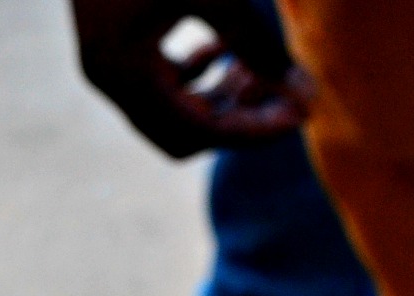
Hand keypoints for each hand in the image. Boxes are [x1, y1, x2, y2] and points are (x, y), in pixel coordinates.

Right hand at [70, 0, 312, 158]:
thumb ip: (255, 42)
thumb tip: (305, 93)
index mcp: (124, 72)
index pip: (202, 132)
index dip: (257, 129)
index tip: (301, 114)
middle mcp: (109, 80)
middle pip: (190, 135)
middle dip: (242, 119)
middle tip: (287, 96)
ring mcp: (107, 67)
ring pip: (177, 115)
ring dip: (224, 99)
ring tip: (264, 72)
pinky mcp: (115, 49)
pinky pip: (163, 88)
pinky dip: (199, 79)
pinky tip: (228, 51)